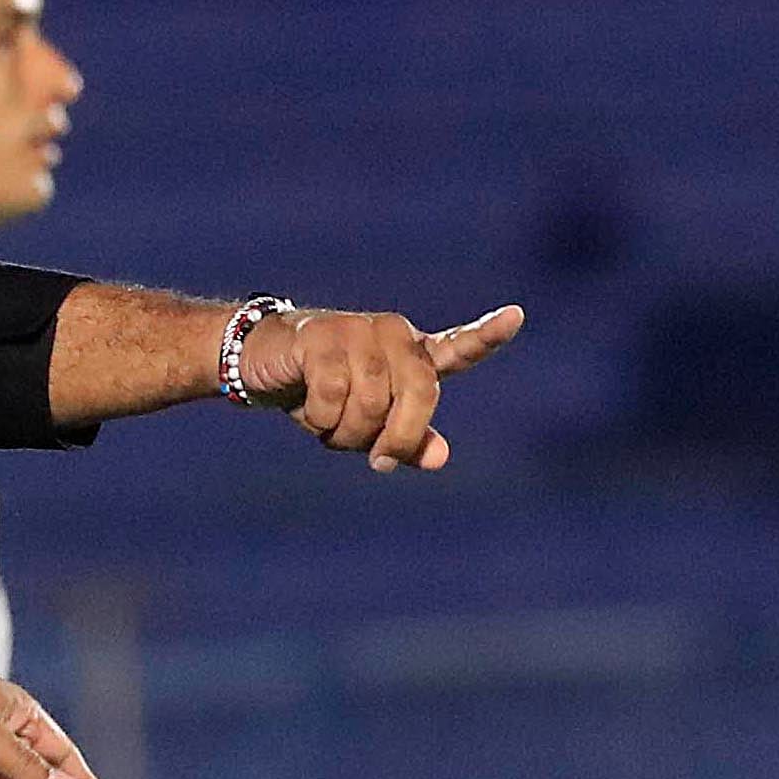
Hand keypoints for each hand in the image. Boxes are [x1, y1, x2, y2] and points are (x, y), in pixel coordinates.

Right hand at [248, 304, 525, 472]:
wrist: (262, 363)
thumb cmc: (322, 393)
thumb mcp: (368, 424)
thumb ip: (407, 439)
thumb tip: (439, 457)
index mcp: (411, 353)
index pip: (456, 348)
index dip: (486, 336)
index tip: (516, 316)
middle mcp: (392, 334)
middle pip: (419, 395)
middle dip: (399, 437)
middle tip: (378, 462)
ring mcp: (358, 331)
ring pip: (373, 402)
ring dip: (348, 433)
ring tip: (329, 428)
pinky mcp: (323, 336)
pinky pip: (335, 394)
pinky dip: (321, 418)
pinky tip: (307, 410)